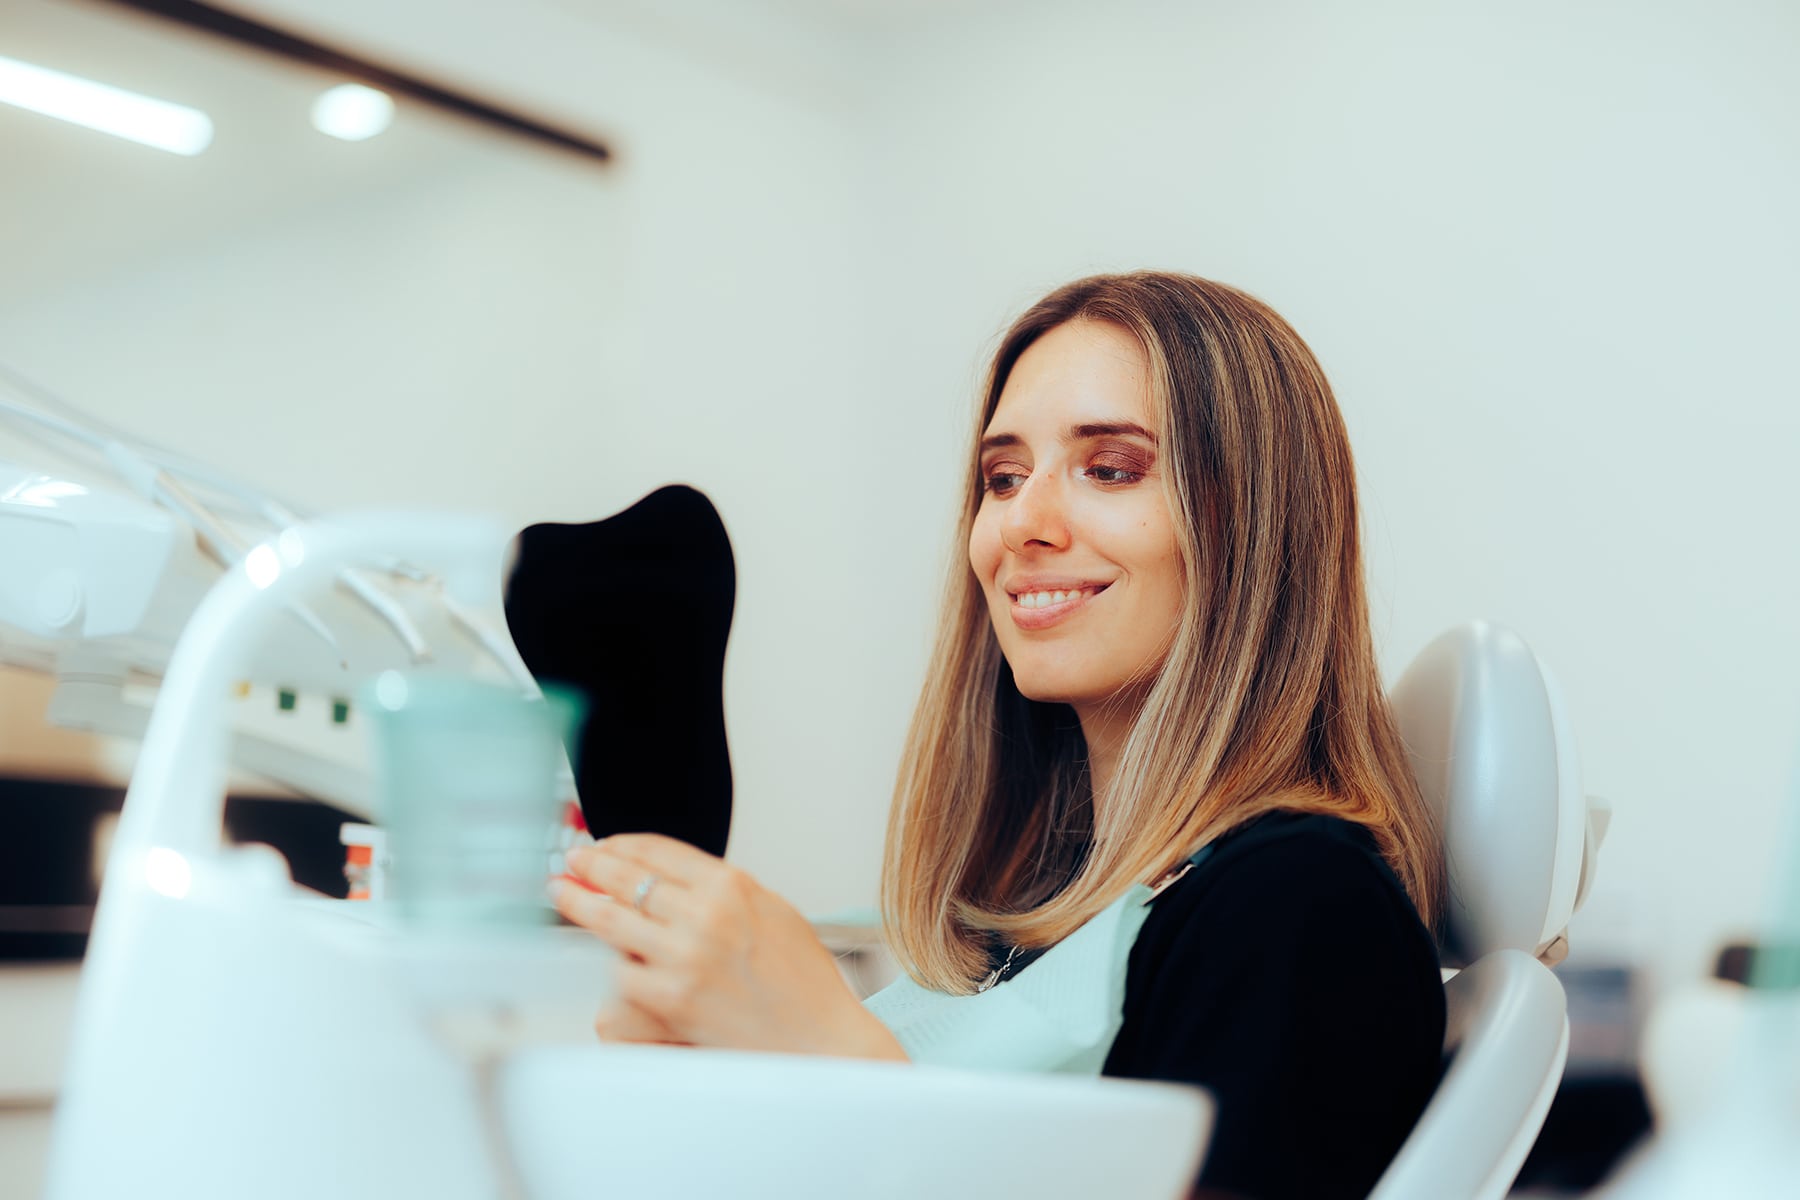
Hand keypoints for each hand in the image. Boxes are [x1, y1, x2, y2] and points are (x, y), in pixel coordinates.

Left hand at [550, 833, 906, 1060]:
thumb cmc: (802, 979)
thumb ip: (725, 889)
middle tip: (572, 861)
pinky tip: (589, 950)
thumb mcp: (772, 908)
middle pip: (628, 878)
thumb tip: (676, 876)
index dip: (622, 845)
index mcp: (732, 885)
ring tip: (561, 893)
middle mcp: (706, 915)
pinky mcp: (671, 999)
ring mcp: (685, 958)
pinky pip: (619, 973)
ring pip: (611, 921)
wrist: (819, 1036)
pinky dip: (602, 959)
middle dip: (591, 865)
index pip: (659, 851)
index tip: (604, 845)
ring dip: (578, 903)